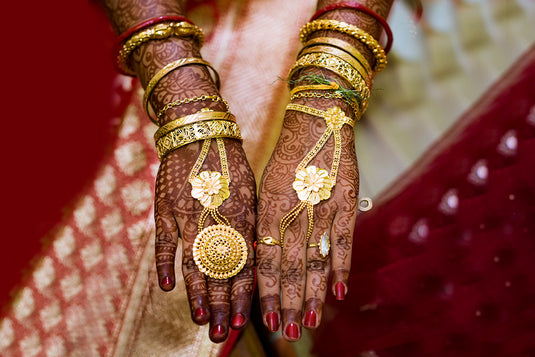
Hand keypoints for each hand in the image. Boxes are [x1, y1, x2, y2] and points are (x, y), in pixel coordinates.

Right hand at [154, 139, 255, 342]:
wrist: (200, 133)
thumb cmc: (231, 164)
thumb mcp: (250, 193)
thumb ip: (248, 227)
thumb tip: (251, 259)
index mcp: (241, 218)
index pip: (243, 265)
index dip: (242, 295)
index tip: (242, 320)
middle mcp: (216, 221)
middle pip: (219, 271)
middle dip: (220, 305)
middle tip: (220, 333)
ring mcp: (188, 216)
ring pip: (193, 262)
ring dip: (196, 293)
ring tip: (199, 320)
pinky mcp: (166, 209)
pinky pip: (164, 241)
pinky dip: (165, 264)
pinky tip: (166, 287)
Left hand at [256, 99, 358, 340]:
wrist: (316, 123)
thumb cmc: (286, 158)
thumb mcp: (265, 188)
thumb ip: (264, 223)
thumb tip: (260, 259)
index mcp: (270, 209)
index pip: (266, 261)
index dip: (266, 293)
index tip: (263, 320)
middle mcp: (295, 212)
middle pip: (290, 268)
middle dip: (287, 304)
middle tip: (285, 333)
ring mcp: (323, 208)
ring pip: (316, 261)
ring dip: (312, 295)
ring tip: (308, 323)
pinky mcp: (347, 202)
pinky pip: (344, 242)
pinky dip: (341, 269)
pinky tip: (339, 294)